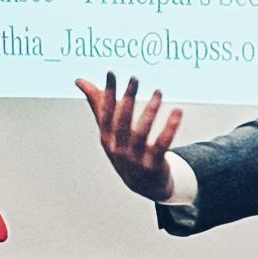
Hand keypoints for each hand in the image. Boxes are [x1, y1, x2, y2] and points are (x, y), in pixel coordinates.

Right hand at [76, 72, 182, 201]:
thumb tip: (80, 81)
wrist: (144, 185)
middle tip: (135, 79)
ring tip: (159, 92)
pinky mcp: (153, 165)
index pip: (105, 113)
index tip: (111, 73)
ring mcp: (135, 159)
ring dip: (150, 111)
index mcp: (107, 138)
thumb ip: (97, 105)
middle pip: (122, 122)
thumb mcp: (110, 130)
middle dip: (128, 99)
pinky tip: (177, 112)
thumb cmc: (125, 150)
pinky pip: (162, 145)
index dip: (108, 94)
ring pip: (142, 133)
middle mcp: (118, 148)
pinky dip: (169, 129)